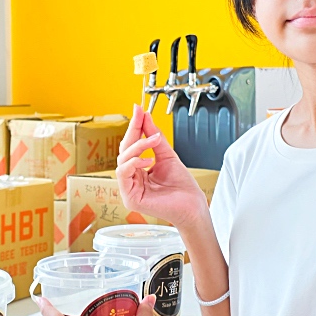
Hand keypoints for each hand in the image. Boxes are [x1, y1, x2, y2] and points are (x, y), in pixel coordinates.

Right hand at [116, 104, 208, 229]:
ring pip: (122, 161)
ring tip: (153, 141)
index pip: (131, 146)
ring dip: (136, 147)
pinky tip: (147, 159)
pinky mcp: (130, 198)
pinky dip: (134, 163)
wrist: (193, 205)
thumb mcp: (166, 155)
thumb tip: (144, 116)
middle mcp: (131, 180)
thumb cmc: (182, 186)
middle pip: (124, 151)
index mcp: (138, 171)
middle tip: (140, 116)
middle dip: (132, 131)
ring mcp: (129, 190)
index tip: (138, 110)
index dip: (134, 127)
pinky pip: (123, 174)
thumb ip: (153, 136)